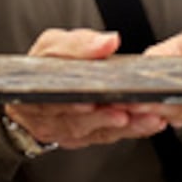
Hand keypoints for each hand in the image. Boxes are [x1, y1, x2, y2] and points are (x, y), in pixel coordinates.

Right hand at [3, 28, 169, 149]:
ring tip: (145, 117)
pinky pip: (105, 136)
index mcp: (33, 86)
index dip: (72, 102)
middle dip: (103, 115)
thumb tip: (110, 41)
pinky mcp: (80, 140)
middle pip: (74, 119)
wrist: (33, 93)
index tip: (93, 100)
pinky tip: (148, 122)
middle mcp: (45, 114)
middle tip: (128, 108)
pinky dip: (129, 130)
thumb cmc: (45, 65)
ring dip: (121, 126)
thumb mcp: (54, 44)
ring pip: (92, 131)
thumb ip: (79, 43)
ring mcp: (61, 130)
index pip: (51, 95)